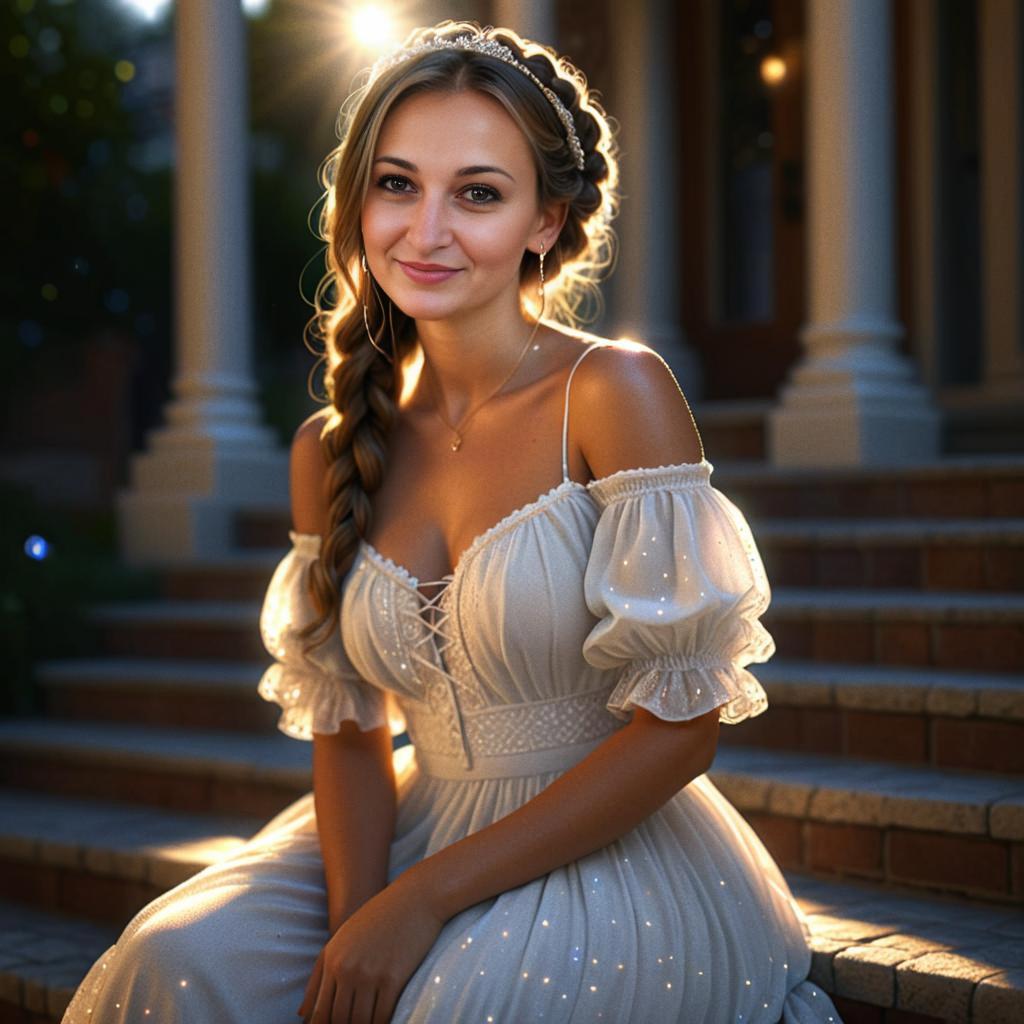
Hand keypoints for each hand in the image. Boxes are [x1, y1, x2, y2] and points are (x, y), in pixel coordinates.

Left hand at [299, 876, 445, 1023]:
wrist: (415, 898)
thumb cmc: (379, 917)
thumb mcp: (343, 938)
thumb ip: (321, 973)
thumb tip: (302, 1014)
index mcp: (331, 959)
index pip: (317, 1011)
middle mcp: (346, 968)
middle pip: (337, 1019)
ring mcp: (369, 974)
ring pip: (359, 1022)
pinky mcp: (393, 978)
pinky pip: (382, 1016)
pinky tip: (385, 1023)